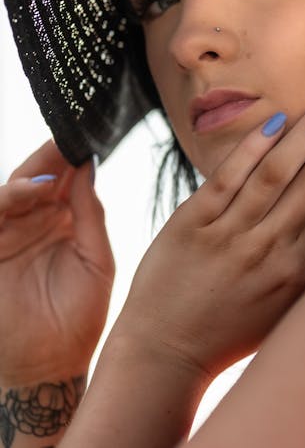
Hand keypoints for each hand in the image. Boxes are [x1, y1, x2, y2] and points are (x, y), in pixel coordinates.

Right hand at [0, 141, 113, 385]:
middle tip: (65, 139)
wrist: (52, 365)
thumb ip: (91, 215)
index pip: (64, 179)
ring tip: (47, 176)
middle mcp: (35, 222)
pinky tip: (28, 192)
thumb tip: (88, 168)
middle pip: (36, 179)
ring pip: (10, 194)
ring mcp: (10, 236)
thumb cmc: (80, 316)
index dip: (71, 157)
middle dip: (48, 158)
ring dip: (26, 180)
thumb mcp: (97, 261)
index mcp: (63, 220)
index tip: (84, 136)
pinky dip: (8, 201)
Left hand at [113, 92, 304, 379]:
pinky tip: (276, 119)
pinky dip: (254, 146)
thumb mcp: (286, 309)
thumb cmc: (231, 331)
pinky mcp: (193, 224)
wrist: (166, 352)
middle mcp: (271, 250)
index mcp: (299, 272)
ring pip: (279, 171)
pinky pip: (230, 178)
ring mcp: (231, 235)